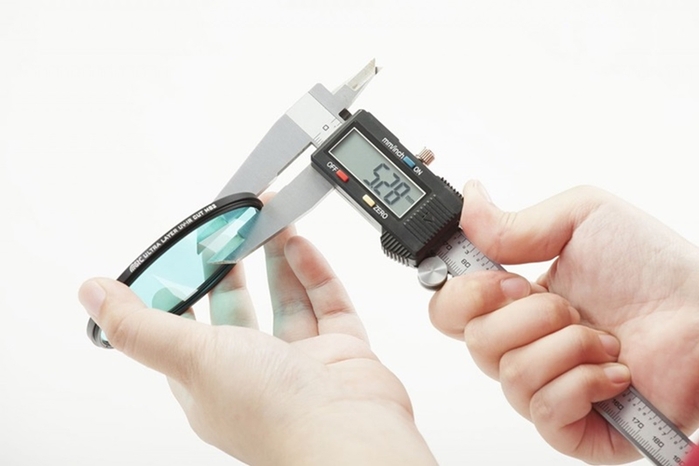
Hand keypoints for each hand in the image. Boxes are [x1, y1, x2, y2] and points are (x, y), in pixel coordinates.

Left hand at [79, 227, 436, 465]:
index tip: (183, 249)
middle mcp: (255, 372)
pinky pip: (327, 304)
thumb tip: (92, 294)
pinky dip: (314, 272)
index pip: (185, 325)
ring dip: (276, 257)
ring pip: (286, 299)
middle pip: (239, 306)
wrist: (352, 438)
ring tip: (269, 219)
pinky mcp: (341, 352)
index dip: (182, 285)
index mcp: (210, 382)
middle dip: (233, 263)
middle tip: (232, 225)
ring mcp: (301, 362)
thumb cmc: (274, 415)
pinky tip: (301, 245)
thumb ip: (140, 325)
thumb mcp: (193, 358)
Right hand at [429, 181, 698, 463]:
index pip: (449, 310)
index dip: (463, 295)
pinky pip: (544, 412)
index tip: (503, 278)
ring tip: (604, 338)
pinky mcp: (573, 427)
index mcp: (513, 300)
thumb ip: (513, 220)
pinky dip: (582, 383)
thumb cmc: (653, 267)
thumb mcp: (580, 219)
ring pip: (509, 374)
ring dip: (566, 346)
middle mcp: (523, 344)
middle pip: (474, 342)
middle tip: (567, 305)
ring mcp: (545, 387)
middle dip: (527, 315)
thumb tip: (465, 203)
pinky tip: (614, 373)